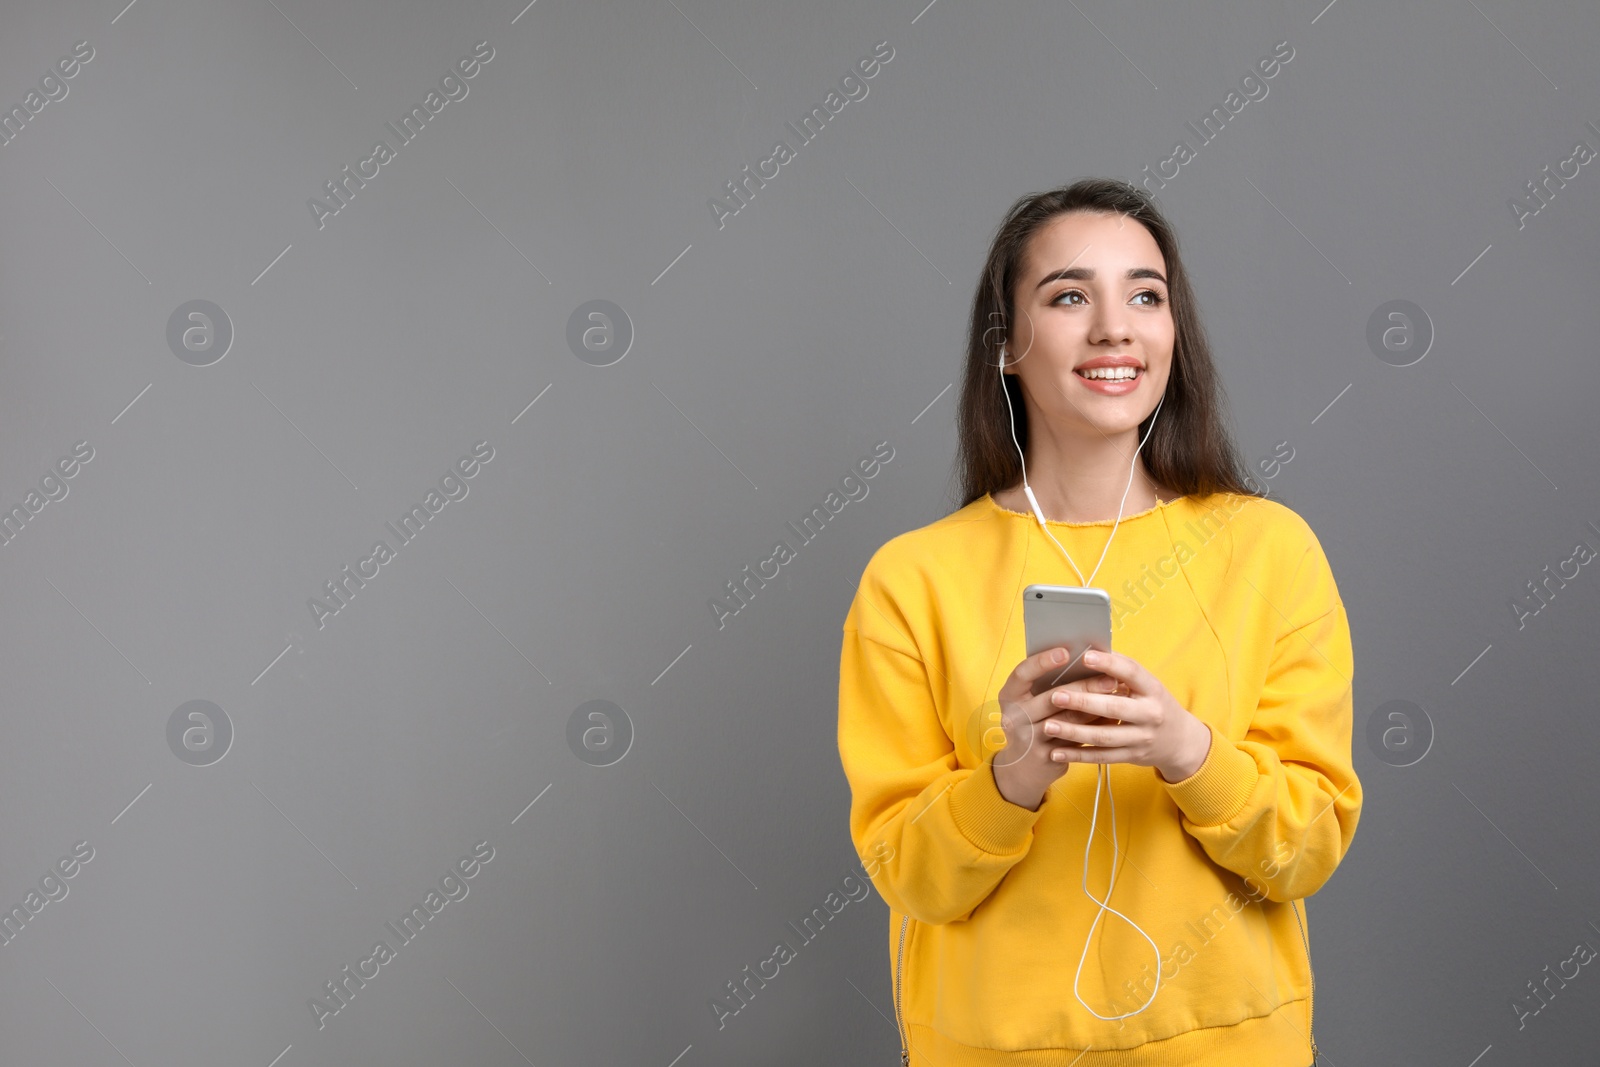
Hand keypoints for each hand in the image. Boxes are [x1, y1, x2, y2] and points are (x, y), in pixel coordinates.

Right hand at [989, 644, 1117, 810]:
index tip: (1066, 652)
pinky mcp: (1046, 756)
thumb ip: (1048, 684)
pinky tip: (1113, 718)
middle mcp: (1014, 717)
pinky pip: (1076, 739)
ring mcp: (1029, 739)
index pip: (1022, 673)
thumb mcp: (1030, 702)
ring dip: (1096, 706)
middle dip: (1084, 686)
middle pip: (1052, 697)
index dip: (1042, 662)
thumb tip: (1086, 658)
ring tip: (1117, 695)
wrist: (1023, 768)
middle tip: (1110, 677)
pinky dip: (1095, 727)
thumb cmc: (1032, 723)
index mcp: (1009, 696)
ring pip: (1068, 720)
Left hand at [1041, 649, 1211, 782]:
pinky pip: (1101, 757)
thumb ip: (1122, 671)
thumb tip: (1088, 650)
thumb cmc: (1154, 703)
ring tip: (1047, 725)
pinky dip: (1077, 755)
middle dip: (1083, 702)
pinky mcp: (1132, 756)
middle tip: (1055, 696)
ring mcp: (1141, 738)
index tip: (1085, 657)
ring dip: (1073, 732)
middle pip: (1114, 708)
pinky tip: (1055, 751)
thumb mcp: (1147, 685)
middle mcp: (1150, 714)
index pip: (1131, 673)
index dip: (1109, 664)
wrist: (1179, 740)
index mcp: (1153, 689)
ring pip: (1104, 737)